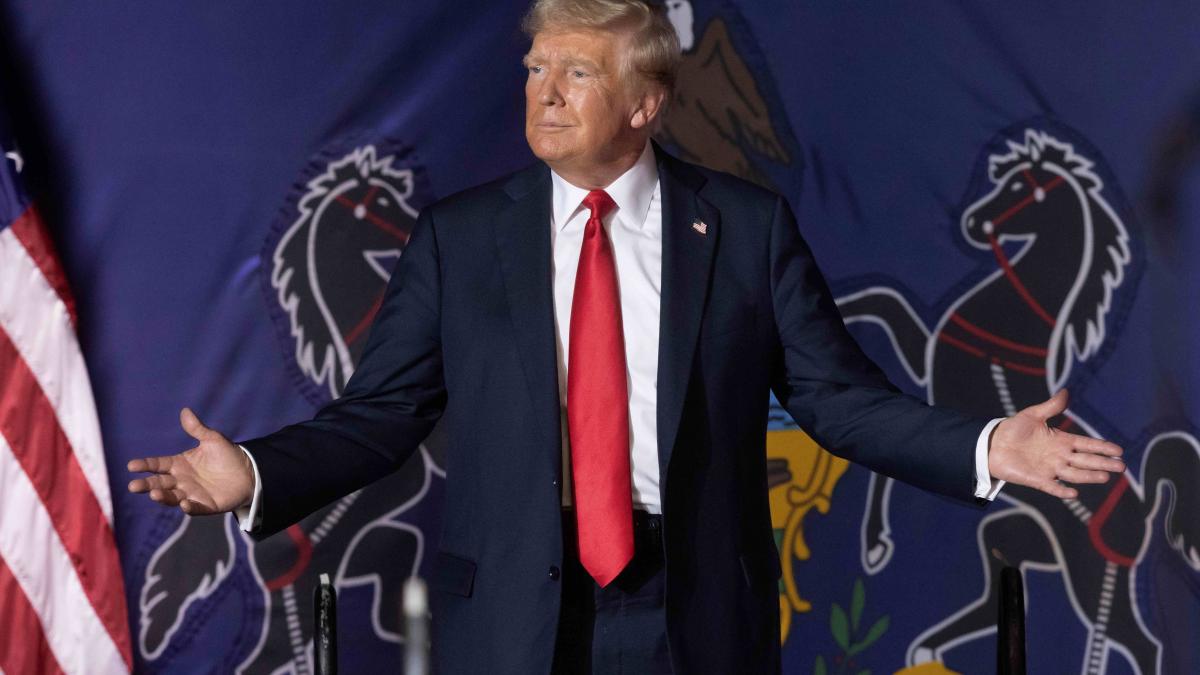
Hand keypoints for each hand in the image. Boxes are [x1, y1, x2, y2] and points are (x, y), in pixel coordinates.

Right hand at [127, 408, 254, 514]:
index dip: (145, 465)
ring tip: (154, 494)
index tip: (131, 466)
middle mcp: (182, 480)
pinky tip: (184, 504)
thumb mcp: (212, 439)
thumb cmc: (227, 455)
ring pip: (172, 497)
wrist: (248, 471)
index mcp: (179, 464)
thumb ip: (197, 429)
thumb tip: (185, 410)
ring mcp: (192, 494)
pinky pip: (195, 508)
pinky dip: (189, 507)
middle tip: (133, 486)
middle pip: (160, 483)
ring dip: (163, 497)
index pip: (158, 464)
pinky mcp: (206, 505)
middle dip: (147, 485)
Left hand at [988, 389, 1124, 499]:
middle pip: (1085, 460)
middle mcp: (1059, 456)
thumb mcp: (1032, 415)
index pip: (1086, 444)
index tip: (1118, 450)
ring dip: (1089, 476)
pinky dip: (1062, 490)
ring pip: (1074, 474)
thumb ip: (1050, 407)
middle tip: (1121, 467)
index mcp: (1061, 440)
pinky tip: (1073, 493)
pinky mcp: (1036, 479)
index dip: (1102, 447)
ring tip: (1105, 477)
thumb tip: (1066, 392)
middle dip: (1103, 463)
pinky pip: (1052, 487)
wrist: (992, 444)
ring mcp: (1049, 469)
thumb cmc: (1013, 429)